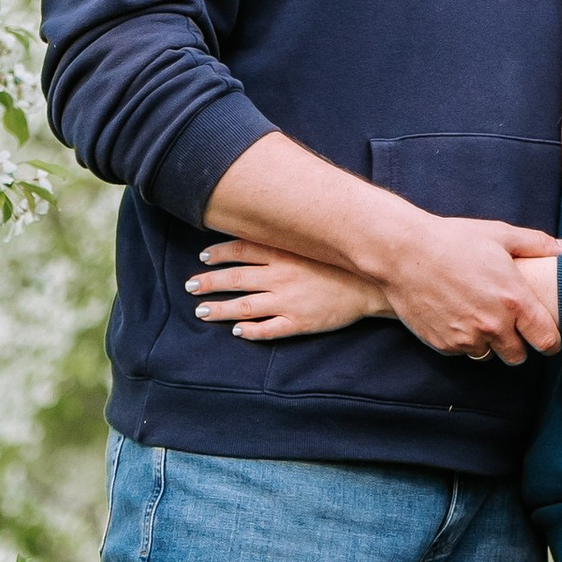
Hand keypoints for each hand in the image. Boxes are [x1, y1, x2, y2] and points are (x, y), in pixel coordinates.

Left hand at [188, 248, 383, 340]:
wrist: (372, 284)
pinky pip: (269, 330)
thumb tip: (263, 230)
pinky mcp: (299, 323)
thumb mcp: (313, 242)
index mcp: (284, 254)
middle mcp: (281, 277)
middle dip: (209, 283)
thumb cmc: (342, 261)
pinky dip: (250, 331)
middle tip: (190, 286)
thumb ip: (288, 238)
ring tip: (202, 311)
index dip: (219, 254)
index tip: (203, 257)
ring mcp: (288, 302)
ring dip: (220, 309)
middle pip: (236, 279)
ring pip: (244, 307)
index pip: (242, 251)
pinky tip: (237, 331)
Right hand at [377, 215, 561, 364]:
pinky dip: (463, 339)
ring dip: (488, 341)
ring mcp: (467, 338)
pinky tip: (455, 314)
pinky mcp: (444, 345)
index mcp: (514, 300)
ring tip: (478, 315)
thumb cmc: (454, 240)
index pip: (547, 340)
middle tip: (509, 325)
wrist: (404, 253)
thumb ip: (537, 245)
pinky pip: (463, 350)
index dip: (550, 341)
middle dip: (517, 344)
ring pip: (489, 354)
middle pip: (518, 356)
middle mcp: (494, 325)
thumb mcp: (500, 235)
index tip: (547, 337)